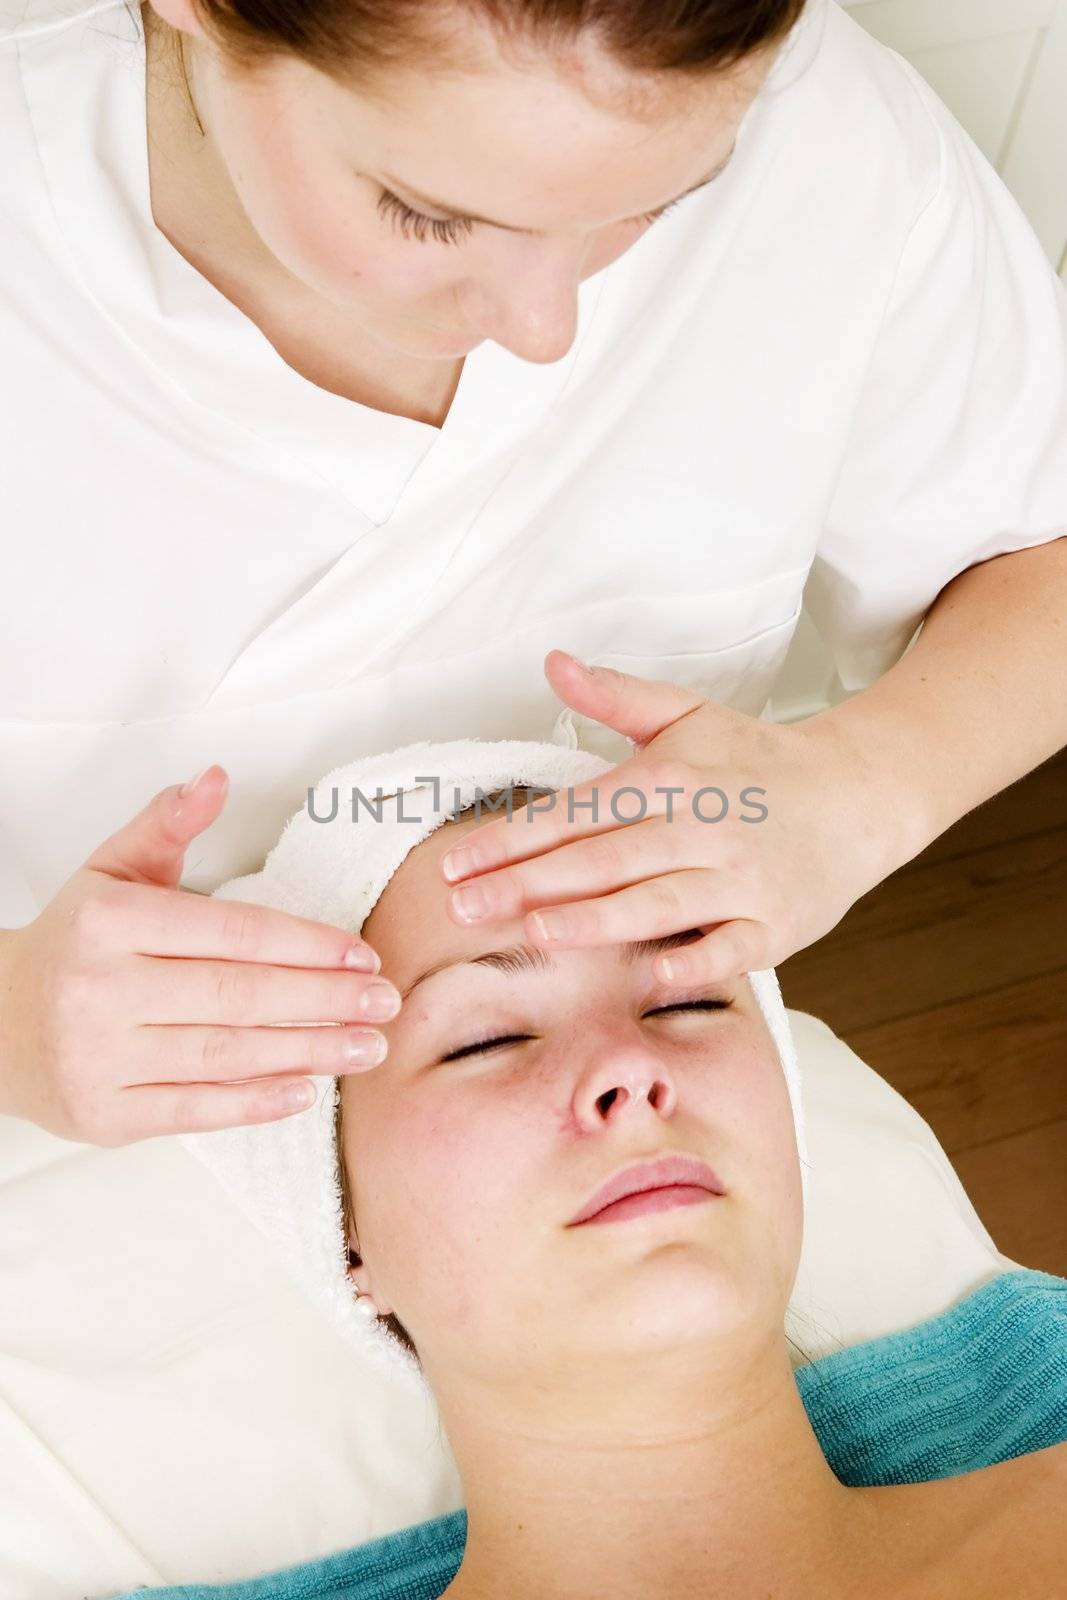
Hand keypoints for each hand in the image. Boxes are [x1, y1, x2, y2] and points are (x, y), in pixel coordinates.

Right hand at [0, 767, 399, 1145]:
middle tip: (386, 1003)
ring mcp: (98, 1058)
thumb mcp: (112, 870)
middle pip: (238, 996)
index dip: (306, 944)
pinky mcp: (103, 1115)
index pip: (231, 932)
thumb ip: (167, 823)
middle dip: (324, 1001)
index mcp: (109, 923)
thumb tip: (215, 777)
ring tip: (368, 1047)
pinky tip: (307, 1090)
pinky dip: (255, 1103)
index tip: (362, 955)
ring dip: (308, 1052)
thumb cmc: (73, 942)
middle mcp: (100, 990)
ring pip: (225, 1055)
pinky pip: (194, 1111)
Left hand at [436, 650, 914, 985]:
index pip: (575, 811)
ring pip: (656, 904)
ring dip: (594, 921)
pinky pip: (730, 949)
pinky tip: (652, 977)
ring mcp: (740, 880)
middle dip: (527, 884)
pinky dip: (695, 964)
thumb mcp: (687, 715)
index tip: (456, 863)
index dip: (511, 838)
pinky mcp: (774, 927)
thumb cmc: (757, 761)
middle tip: (463, 908)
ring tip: (533, 933)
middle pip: (602, 860)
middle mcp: (702, 827)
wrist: (858, 794)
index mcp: (670, 777)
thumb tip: (553, 663)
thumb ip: (615, 695)